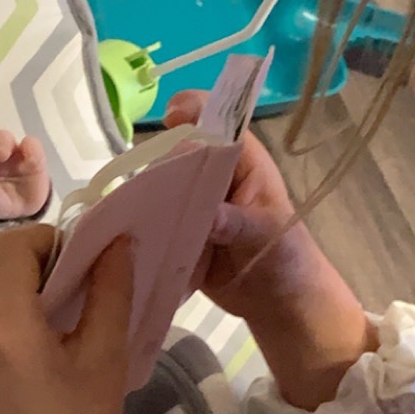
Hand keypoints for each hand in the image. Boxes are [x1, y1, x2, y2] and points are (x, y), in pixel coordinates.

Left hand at [0, 226, 131, 413]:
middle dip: (24, 270)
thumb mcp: (106, 354)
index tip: (72, 262)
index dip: (43, 242)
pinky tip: (3, 348)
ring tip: (30, 324)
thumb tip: (114, 238)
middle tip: (59, 295)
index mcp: (5, 326)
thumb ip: (110, 287)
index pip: (10, 248)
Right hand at [164, 90, 371, 408]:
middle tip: (148, 193)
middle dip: (160, 167)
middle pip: (178, 155)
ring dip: (146, 199)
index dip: (194, 110)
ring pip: (161, 187)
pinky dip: (143, 226)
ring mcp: (193, 203)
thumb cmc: (286, 257)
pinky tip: (127, 234)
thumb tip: (208, 215)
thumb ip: (238, 223)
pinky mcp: (178, 230)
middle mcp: (213, 175)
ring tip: (133, 217)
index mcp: (242, 162)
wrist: (278, 303)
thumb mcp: (267, 236)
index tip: (169, 118)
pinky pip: (155, 220)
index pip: (218, 122)